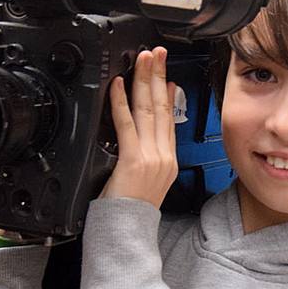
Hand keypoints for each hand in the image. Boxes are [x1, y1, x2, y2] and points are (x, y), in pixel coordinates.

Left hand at [100, 47, 177, 207]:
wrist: (128, 234)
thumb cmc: (131, 214)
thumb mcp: (147, 184)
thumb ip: (147, 159)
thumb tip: (139, 138)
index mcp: (168, 161)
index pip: (169, 120)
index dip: (167, 94)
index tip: (165, 76)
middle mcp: (163, 156)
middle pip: (162, 108)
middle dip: (158, 76)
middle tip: (156, 54)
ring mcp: (151, 157)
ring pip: (148, 110)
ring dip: (145, 80)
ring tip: (143, 59)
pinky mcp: (134, 161)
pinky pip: (126, 124)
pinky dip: (121, 102)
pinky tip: (118, 85)